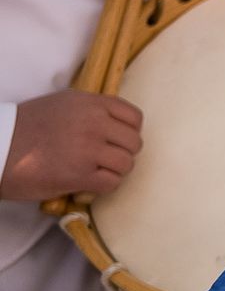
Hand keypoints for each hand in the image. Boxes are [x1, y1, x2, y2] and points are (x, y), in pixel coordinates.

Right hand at [2, 90, 141, 199]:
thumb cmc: (23, 129)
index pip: (134, 117)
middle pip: (134, 142)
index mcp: (89, 103)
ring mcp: (88, 148)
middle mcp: (93, 122)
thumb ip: (89, 111)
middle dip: (121, 154)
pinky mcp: (80, 174)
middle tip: (103, 160)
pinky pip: (112, 183)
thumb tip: (114, 126)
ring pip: (126, 164)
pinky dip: (102, 187)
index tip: (115, 141)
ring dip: (113, 172)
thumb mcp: (60, 106)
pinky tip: (85, 183)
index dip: (129, 132)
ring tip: (93, 172)